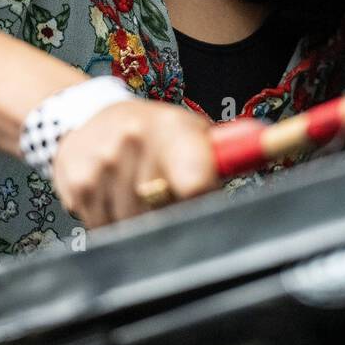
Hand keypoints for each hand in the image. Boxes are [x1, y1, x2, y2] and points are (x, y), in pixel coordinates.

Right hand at [51, 97, 218, 227]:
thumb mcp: (190, 131)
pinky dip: (111, 221)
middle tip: (164, 197)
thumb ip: (219, 155)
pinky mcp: (79, 184)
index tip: (200, 206)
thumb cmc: (153, 132)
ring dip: (137, 222)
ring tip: (135, 194)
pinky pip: (103, 227)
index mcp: (174, 128)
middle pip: (162, 214)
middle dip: (167, 215)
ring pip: (131, 225)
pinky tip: (112, 197)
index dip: (202, 204)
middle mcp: (136, 140)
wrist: (90, 118)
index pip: (196, 181)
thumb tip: (266, 155)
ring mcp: (104, 163)